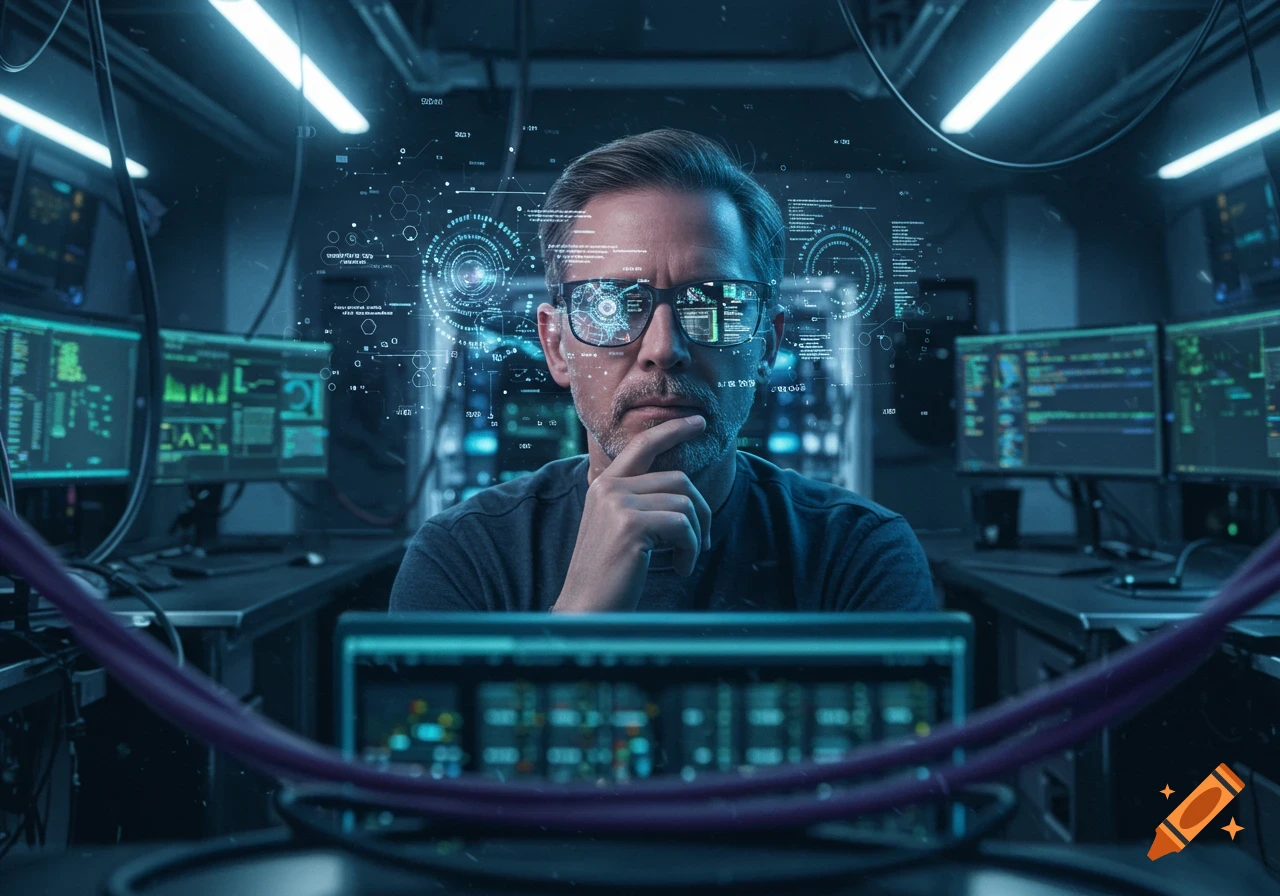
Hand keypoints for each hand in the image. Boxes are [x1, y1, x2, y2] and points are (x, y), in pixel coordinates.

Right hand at [553, 415, 711, 612]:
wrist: (585, 611)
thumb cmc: (609, 577)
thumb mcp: (620, 529)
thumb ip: (640, 504)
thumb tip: (685, 493)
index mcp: (604, 485)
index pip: (642, 444)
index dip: (673, 430)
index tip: (698, 422)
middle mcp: (609, 488)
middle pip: (679, 481)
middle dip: (700, 512)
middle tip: (699, 543)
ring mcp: (618, 504)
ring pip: (685, 504)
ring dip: (695, 537)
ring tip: (684, 561)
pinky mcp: (631, 525)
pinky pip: (683, 527)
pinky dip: (691, 550)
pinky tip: (680, 569)